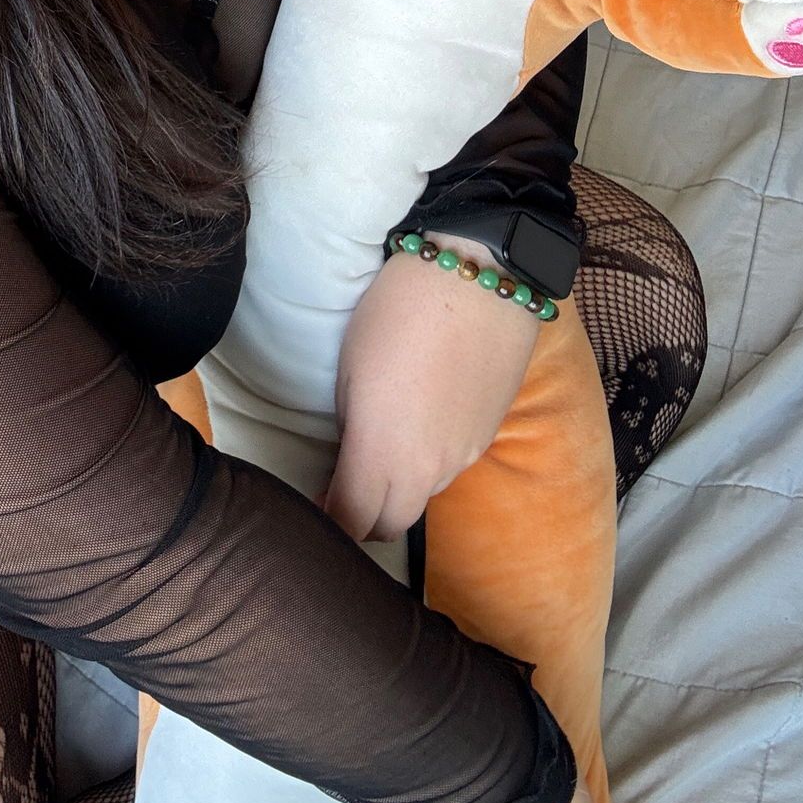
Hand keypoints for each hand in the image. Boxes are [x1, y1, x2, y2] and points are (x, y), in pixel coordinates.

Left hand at [322, 231, 540, 541]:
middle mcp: (429, 470)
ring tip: (381, 447)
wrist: (482, 278)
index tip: (313, 506)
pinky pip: (450, 466)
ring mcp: (465, 455)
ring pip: (422, 496)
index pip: (352, 522)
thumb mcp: (351, 371)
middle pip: (390, 524)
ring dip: (398, 488)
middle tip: (342, 486)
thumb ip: (352, 432)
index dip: (328, 523)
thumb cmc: (399, 313)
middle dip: (362, 518)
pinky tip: (419, 421)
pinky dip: (428, 461)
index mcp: (384, 454)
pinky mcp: (489, 435)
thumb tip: (350, 462)